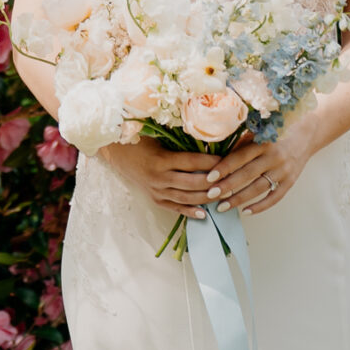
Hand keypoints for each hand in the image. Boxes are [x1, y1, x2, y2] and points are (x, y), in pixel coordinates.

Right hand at [99, 136, 220, 221]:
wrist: (117, 154)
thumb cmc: (140, 140)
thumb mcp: (158, 136)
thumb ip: (180, 140)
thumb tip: (208, 140)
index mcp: (161, 159)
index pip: (192, 162)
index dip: (212, 162)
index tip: (229, 160)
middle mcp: (159, 177)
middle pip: (192, 182)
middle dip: (214, 183)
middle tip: (232, 180)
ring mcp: (157, 190)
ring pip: (186, 197)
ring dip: (206, 198)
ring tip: (224, 195)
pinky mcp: (155, 199)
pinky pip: (175, 208)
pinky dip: (190, 211)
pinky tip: (204, 213)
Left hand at [204, 123, 314, 216]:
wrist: (306, 137)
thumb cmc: (275, 135)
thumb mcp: (259, 134)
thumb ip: (241, 144)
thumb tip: (216, 158)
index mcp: (263, 142)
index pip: (240, 156)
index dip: (224, 167)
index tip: (209, 177)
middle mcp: (274, 157)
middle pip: (247, 174)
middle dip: (227, 186)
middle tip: (210, 195)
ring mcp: (284, 171)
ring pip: (258, 188)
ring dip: (239, 199)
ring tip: (222, 207)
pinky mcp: (290, 182)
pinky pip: (274, 197)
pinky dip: (260, 206)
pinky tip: (246, 212)